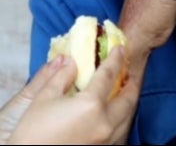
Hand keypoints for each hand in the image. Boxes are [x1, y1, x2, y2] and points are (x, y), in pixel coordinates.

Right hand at [2, 47, 138, 144]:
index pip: (109, 76)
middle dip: (131, 84)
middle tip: (130, 74)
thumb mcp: (43, 99)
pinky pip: (120, 129)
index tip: (120, 49)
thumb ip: (61, 77)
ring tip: (124, 92)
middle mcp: (105, 122)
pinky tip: (114, 113)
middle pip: (128, 98)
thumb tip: (72, 63)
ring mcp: (107, 138)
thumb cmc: (32, 132)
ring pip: (128, 116)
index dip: (115, 59)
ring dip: (129, 102)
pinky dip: (122, 118)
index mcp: (91, 105)